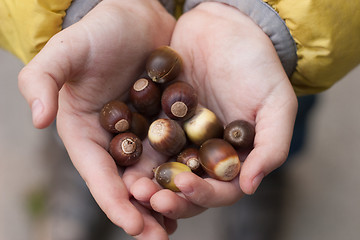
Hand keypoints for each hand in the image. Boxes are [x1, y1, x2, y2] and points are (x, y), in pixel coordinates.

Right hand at [18, 0, 175, 237]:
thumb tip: (37, 120)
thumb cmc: (99, 31)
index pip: (98, 174)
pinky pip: (174, 152)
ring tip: (180, 223)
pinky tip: (198, 188)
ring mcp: (141, 132)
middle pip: (126, 183)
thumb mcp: (66, 51)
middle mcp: (114, 138)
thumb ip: (42, 80)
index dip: (113, 202)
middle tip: (161, 235)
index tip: (132, 226)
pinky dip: (183, 172)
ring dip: (165, 200)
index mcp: (86, 131)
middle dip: (143, 211)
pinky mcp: (165, 122)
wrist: (136, 15)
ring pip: (152, 174)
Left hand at [127, 2, 297, 220]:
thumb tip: (251, 186)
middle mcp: (204, 153)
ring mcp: (179, 137)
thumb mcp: (276, 103)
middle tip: (146, 196)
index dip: (202, 194)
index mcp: (233, 156)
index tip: (183, 185)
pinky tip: (118, 155)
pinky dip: (133, 151)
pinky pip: (144, 140)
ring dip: (146, 183)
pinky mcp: (158, 119)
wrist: (224, 27)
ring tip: (130, 187)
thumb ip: (272, 146)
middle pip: (186, 187)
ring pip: (161, 170)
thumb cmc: (257, 64)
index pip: (219, 189)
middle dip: (168, 196)